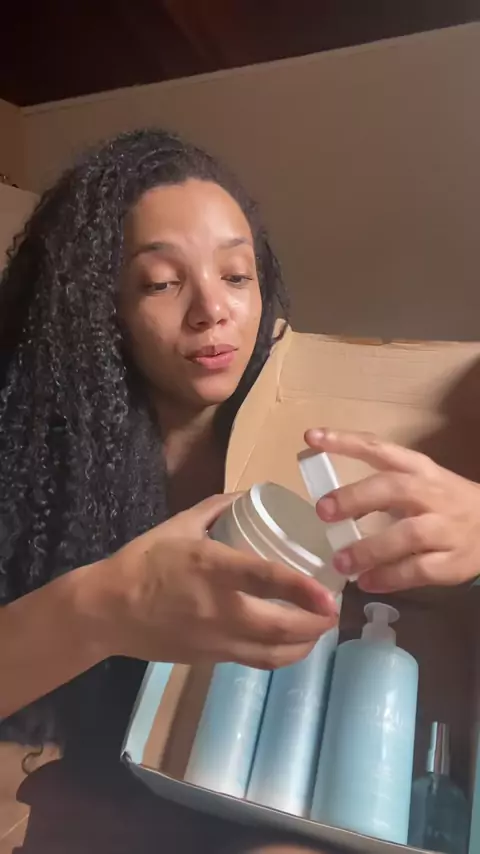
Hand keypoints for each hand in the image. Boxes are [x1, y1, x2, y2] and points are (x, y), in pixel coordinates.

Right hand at [101, 493, 337, 669]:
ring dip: (305, 644)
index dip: (302, 590)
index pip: (265, 580)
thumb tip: (250, 496)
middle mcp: (220, 609)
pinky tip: (291, 642)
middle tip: (334, 610)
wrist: (108, 610)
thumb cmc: (145, 560)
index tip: (331, 596)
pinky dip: (282, 655)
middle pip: (280, 627)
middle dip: (316, 623)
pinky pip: (257, 662)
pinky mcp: (212, 658)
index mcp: (213, 568)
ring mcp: (217, 639)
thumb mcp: (180, 524)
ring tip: (319, 628)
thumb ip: (218, 507)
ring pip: (274, 653)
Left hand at [305, 428, 479, 593]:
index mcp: (420, 470)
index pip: (380, 449)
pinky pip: (419, 570)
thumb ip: (381, 490)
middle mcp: (433, 494)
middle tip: (323, 511)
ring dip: (370, 548)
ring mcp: (446, 528)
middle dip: (356, 498)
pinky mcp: (453, 562)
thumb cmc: (447, 504)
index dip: (346, 441)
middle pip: (394, 489)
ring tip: (341, 561)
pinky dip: (390, 577)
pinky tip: (367, 582)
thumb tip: (331, 505)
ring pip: (408, 534)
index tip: (312, 437)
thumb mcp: (419, 484)